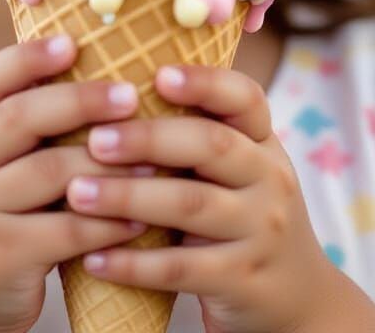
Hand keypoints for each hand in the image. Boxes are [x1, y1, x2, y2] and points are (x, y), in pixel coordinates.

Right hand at [0, 34, 154, 332]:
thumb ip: (18, 128)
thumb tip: (91, 69)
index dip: (29, 56)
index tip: (72, 42)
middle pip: (21, 116)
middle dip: (81, 100)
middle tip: (131, 94)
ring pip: (49, 173)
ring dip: (109, 163)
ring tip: (155, 157)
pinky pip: (64, 231)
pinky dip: (106, 222)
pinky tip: (139, 217)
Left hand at [65, 63, 335, 332]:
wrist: (297, 299)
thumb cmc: (241, 213)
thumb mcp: (236, 167)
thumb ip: (193, 131)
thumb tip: (111, 88)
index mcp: (262, 141)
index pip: (244, 97)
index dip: (204, 82)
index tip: (158, 74)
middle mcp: (269, 179)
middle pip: (211, 145)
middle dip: (148, 138)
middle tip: (94, 138)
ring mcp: (261, 231)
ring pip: (191, 205)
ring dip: (128, 196)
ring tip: (77, 192)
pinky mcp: (243, 281)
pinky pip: (181, 270)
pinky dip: (133, 264)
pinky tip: (92, 257)